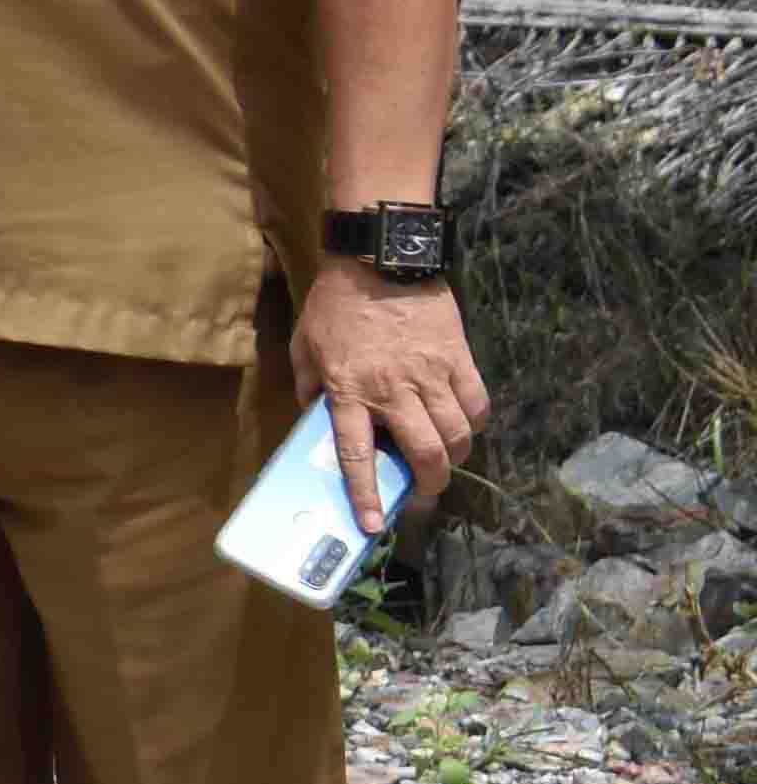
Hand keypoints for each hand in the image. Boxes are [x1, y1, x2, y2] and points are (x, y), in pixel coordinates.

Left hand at [291, 258, 483, 535]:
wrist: (379, 259)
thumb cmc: (335, 304)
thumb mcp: (304, 345)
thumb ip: (308, 385)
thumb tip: (314, 416)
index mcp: (349, 389)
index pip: (356, 454)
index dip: (366, 494)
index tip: (373, 524)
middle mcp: (393, 390)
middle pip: (425, 453)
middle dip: (430, 483)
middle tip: (425, 489)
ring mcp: (431, 375)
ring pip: (457, 435)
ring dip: (454, 455)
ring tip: (444, 457)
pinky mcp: (459, 358)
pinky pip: (478, 403)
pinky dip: (475, 421)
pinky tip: (464, 422)